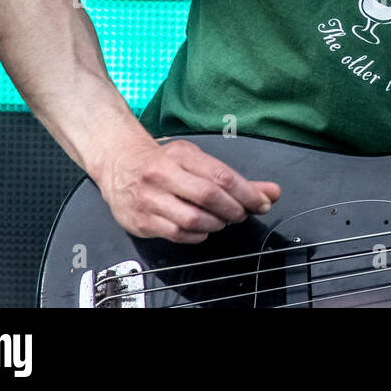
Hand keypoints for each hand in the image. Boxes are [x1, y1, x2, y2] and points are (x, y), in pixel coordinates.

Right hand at [97, 136, 281, 242]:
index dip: (247, 193)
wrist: (119, 164)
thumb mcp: (198, 160)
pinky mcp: (141, 221)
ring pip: (193, 220)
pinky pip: (177, 234)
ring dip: (216, 224)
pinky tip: (203, 229)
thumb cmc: (163, 162)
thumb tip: (271, 192)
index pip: (221, 176)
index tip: (262, 202)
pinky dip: (197, 236)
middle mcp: (162, 175)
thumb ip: (235, 179)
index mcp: (180, 155)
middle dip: (234, 210)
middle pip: (209, 197)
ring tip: (222, 220)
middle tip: (242, 213)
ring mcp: (150, 199)